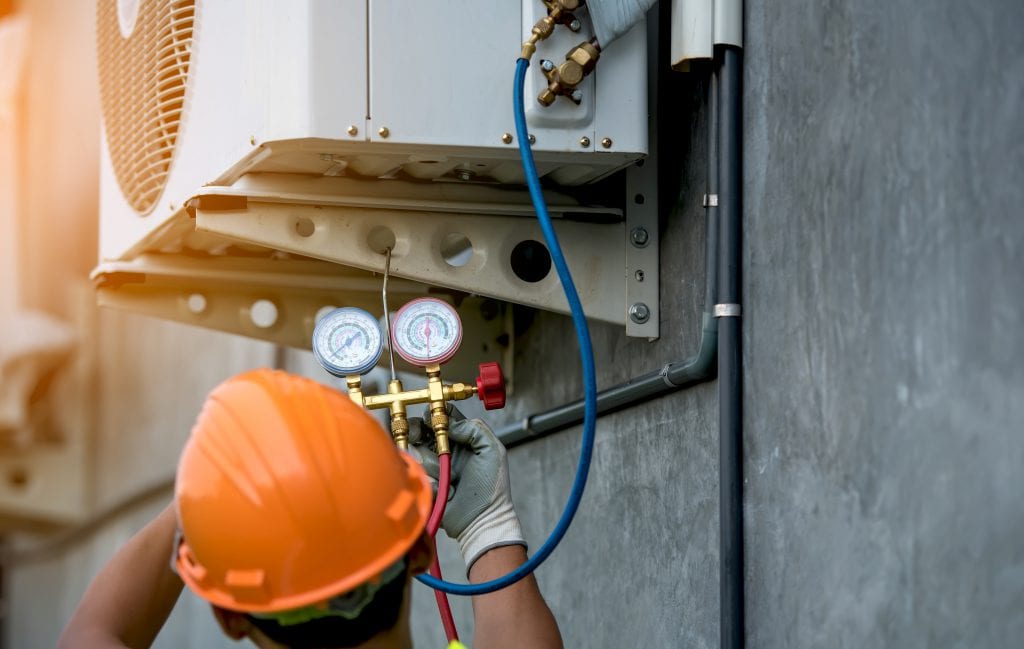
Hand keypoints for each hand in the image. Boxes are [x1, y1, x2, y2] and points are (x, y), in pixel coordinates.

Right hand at [408, 416, 525, 570]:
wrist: (481, 521)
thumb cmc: (492, 489)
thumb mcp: (493, 451)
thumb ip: (475, 430)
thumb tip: (453, 424)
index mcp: (466, 441)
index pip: (448, 418)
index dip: (438, 412)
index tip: (432, 413)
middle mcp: (450, 450)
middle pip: (427, 430)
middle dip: (421, 428)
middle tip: (419, 432)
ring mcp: (437, 466)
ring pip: (420, 449)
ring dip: (428, 456)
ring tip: (444, 470)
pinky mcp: (426, 482)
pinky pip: (418, 470)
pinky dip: (429, 474)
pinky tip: (442, 484)